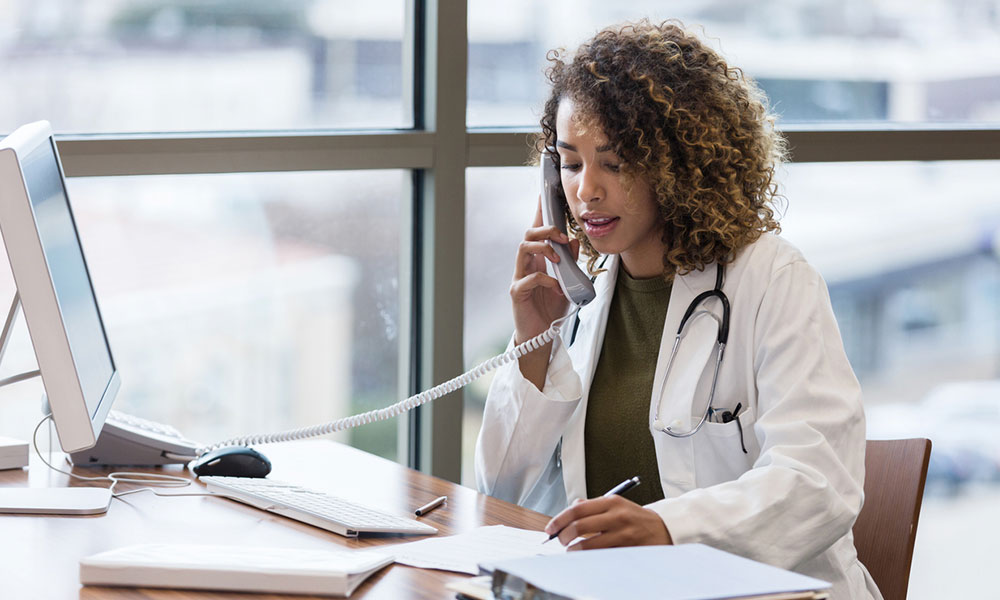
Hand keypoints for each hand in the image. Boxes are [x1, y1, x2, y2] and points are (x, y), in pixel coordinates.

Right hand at [510, 195, 580, 344]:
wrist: (541, 337)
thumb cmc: (551, 309)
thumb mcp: (568, 282)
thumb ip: (571, 262)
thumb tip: (575, 240)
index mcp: (537, 260)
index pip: (537, 231)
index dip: (540, 212)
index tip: (545, 194)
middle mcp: (526, 265)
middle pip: (528, 234)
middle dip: (546, 230)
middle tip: (563, 237)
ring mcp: (519, 278)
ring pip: (522, 249)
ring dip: (543, 248)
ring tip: (558, 257)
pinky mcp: (517, 293)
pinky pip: (528, 279)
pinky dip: (546, 280)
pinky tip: (558, 288)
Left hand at [544, 495, 671, 549]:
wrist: (664, 529)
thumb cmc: (635, 518)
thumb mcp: (616, 505)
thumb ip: (592, 506)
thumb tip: (570, 509)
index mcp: (611, 502)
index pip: (577, 509)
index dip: (559, 520)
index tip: (550, 529)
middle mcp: (617, 515)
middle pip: (580, 526)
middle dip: (564, 537)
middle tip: (560, 541)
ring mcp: (624, 534)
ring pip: (589, 545)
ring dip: (575, 550)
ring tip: (571, 551)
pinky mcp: (628, 549)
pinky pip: (602, 555)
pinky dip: (590, 557)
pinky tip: (587, 556)